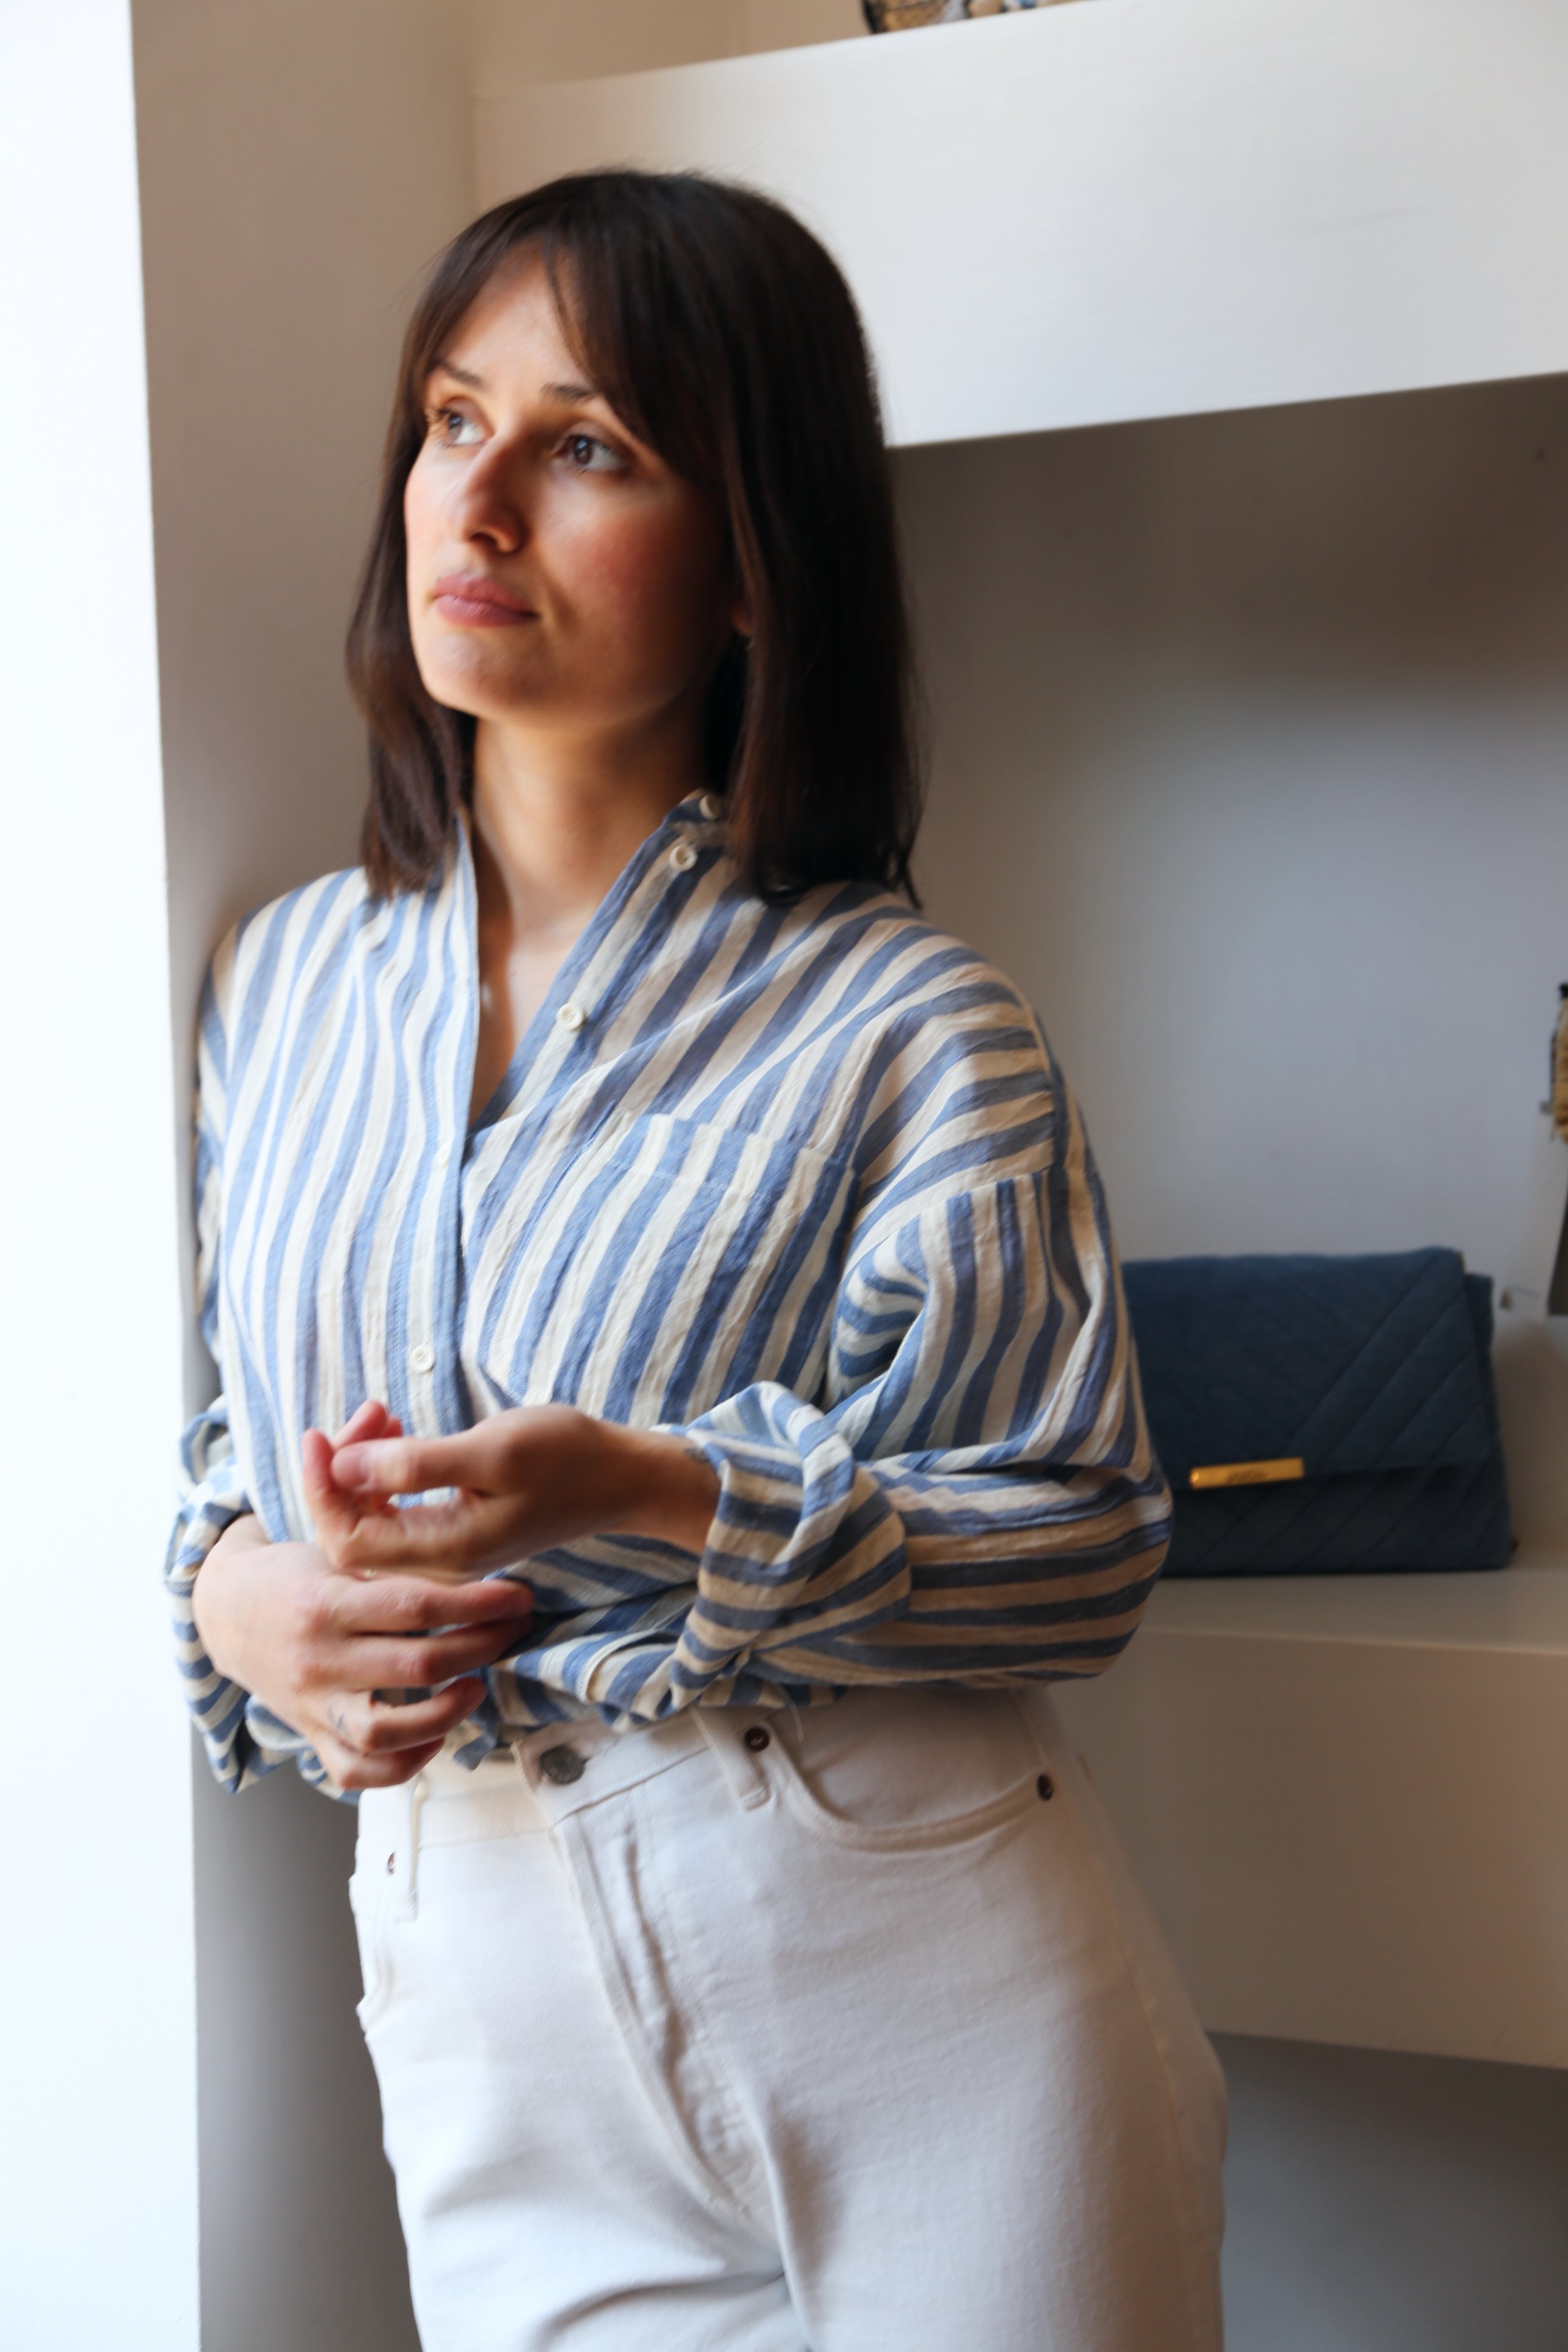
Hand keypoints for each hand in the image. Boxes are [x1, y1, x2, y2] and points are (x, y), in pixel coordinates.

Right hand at [191, 1402, 535, 1789]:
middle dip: (479, 1647)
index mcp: (323, 1600)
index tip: (519, 1594)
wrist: (225, 1618)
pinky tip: (441, 1729)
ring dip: (447, 1710)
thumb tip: (380, 1407)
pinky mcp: (314, 1737)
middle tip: (515, 1628)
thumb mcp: (319, 1515)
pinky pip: (362, 1770)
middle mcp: (318, 1660)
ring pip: (389, 1731)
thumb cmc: (293, 1565)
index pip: (415, 1605)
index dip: (476, 1601)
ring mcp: (314, 1706)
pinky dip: (407, 1761)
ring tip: (481, 1679)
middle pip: (417, 1666)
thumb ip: (357, 1462)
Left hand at [309, 1403, 719, 1581]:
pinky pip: (398, 1513)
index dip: (320, 1489)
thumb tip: (341, 1467)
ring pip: (373, 1520)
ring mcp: (449, 1549)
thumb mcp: (491, 1452)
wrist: (623, 1477)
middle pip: (352, 1532)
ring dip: (363, 1468)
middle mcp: (440, 1562)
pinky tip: (398, 1435)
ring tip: (383, 1414)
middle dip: (341, 1472)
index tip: (317, 1434)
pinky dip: (385, 1475)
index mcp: (444, 1550)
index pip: (346, 1538)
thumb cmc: (567, 1457)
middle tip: (367, 1412)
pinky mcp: (458, 1531)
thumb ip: (414, 1465)